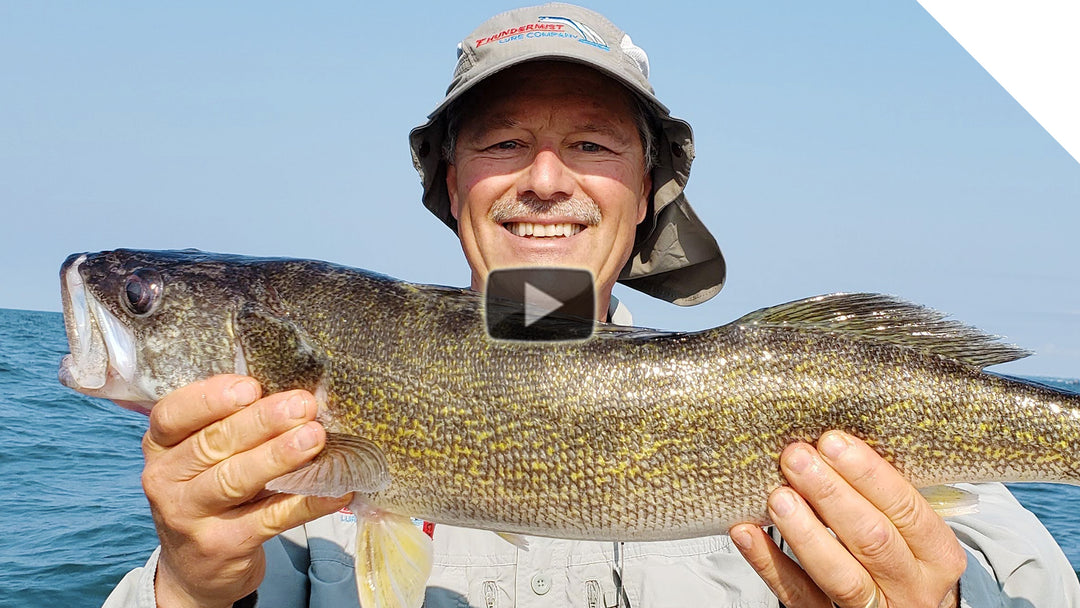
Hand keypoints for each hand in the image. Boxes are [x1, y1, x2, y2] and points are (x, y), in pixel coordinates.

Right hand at [139, 375, 350, 607]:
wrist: (194, 569)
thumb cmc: (207, 493)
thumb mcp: (200, 459)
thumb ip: (229, 426)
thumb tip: (292, 396)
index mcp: (160, 447)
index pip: (172, 415)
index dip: (210, 398)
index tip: (251, 387)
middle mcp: (165, 480)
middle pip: (213, 443)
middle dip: (262, 421)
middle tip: (302, 405)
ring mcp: (189, 517)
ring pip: (236, 480)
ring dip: (280, 456)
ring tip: (315, 437)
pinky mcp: (222, 546)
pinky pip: (270, 519)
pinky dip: (305, 502)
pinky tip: (334, 489)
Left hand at [729, 431, 964, 607]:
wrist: (898, 607)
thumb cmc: (898, 555)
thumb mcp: (908, 530)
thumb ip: (881, 498)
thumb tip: (830, 445)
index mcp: (938, 556)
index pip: (907, 510)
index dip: (870, 475)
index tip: (833, 443)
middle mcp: (912, 588)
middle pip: (872, 539)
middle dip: (831, 494)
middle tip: (797, 458)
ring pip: (839, 575)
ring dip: (805, 531)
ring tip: (777, 496)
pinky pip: (799, 596)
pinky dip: (769, 563)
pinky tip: (747, 532)